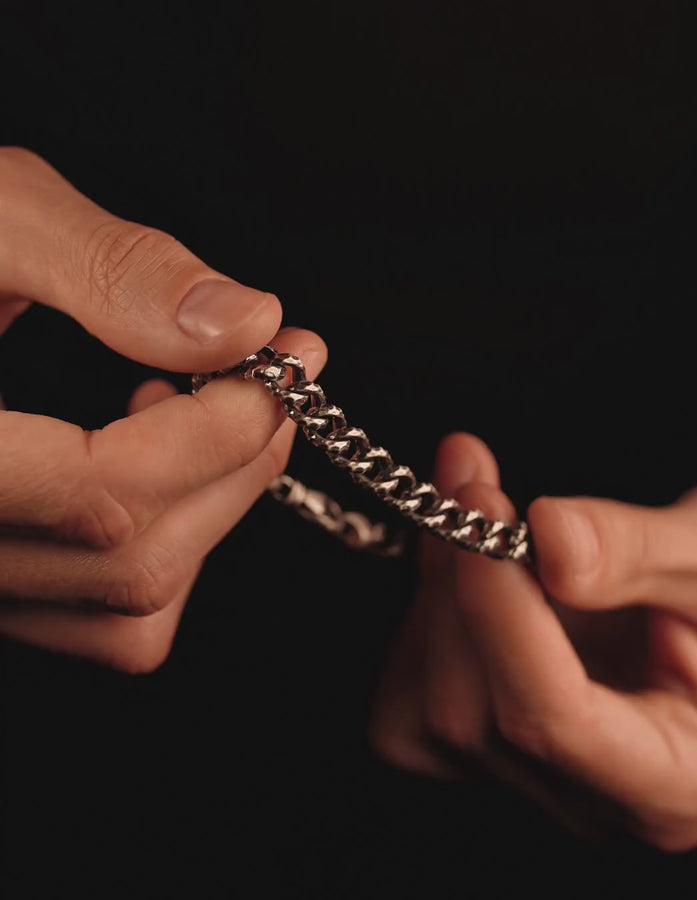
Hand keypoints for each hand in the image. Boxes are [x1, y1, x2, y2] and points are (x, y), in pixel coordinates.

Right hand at [0, 147, 325, 671]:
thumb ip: (114, 270)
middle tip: (275, 381)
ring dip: (206, 509)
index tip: (284, 357)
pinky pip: (102, 617)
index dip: (217, 430)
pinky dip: (161, 551)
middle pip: (133, 562)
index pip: (106, 492)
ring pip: (128, 606)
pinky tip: (146, 461)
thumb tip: (246, 322)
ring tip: (200, 413)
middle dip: (235, 465)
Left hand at [371, 431, 696, 850]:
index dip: (502, 610)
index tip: (482, 507)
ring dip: (433, 596)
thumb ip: (642, 554)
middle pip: (473, 715)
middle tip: (470, 478)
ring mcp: (531, 776)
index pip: (552, 721)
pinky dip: (421, 620)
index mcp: (672, 779)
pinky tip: (461, 562)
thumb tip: (548, 532)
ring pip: (425, 714)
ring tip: (470, 511)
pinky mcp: (490, 743)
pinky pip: (412, 701)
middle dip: (457, 585)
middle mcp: (588, 798)